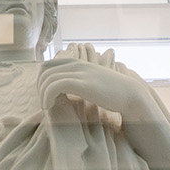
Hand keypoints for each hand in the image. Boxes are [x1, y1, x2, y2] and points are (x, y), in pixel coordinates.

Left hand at [38, 53, 157, 126]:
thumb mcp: (93, 82)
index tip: (46, 94)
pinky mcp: (80, 83)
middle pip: (44, 69)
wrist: (130, 95)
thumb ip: (80, 80)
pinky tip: (49, 106)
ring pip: (47, 78)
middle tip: (45, 101)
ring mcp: (78, 72)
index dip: (42, 79)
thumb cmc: (112, 93)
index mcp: (78, 62)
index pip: (48, 64)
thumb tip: (68, 90)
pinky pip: (54, 86)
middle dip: (39, 86)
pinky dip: (47, 97)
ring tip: (47, 106)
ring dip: (42, 94)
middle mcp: (76, 64)